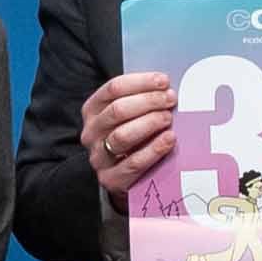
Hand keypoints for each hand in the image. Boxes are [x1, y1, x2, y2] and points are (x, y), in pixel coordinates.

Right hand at [83, 71, 181, 198]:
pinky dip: (154, 149)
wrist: (126, 176)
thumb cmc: (133, 137)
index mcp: (92, 110)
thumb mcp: (131, 115)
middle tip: (170, 99)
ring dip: (149, 123)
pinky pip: (133, 163)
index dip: (140, 82)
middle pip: (117, 110)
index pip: (113, 89)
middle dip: (148, 101)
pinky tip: (169, 139)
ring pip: (122, 135)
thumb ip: (142, 100)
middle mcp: (91, 132)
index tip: (164, 81)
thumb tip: (166, 86)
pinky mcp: (110, 179)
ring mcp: (98, 157)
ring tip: (168, 118)